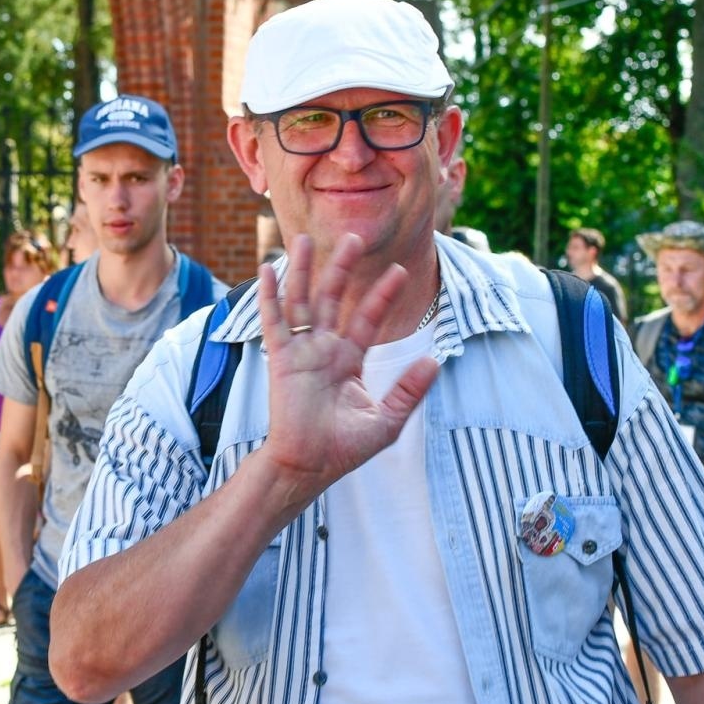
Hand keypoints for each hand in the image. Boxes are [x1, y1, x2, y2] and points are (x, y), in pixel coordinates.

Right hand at [254, 234, 438, 509]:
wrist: (309, 467)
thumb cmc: (342, 449)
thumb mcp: (386, 420)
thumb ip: (408, 390)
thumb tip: (435, 361)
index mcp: (347, 360)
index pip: (367, 318)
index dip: (382, 295)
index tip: (399, 271)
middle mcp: (323, 349)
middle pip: (333, 298)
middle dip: (342, 268)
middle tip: (353, 237)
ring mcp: (300, 351)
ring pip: (301, 301)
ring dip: (302, 270)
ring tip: (302, 239)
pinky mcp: (281, 359)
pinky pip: (273, 321)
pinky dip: (268, 296)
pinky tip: (268, 270)